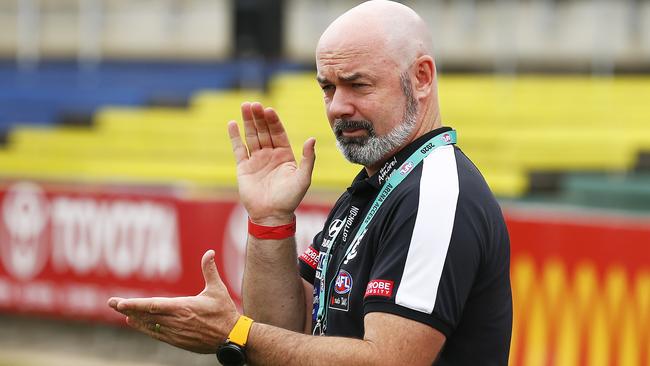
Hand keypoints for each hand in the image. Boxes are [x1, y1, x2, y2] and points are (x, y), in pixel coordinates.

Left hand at [107, 250, 238, 353]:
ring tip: (122, 312)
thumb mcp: (217, 289)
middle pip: (146, 315)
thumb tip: (209, 252)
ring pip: (149, 325)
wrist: (230, 338)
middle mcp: (175, 321)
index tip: (119, 302)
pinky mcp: (178, 341)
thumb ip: (209, 270)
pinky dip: (144, 328)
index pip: (153, 305)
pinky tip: (136, 323)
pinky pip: (156, 333)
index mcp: (183, 307)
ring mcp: (175, 332)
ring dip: (134, 318)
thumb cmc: (224, 312)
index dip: (135, 304)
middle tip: (111, 303)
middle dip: (127, 308)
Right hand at [228, 102, 315, 224]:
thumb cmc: (290, 199)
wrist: (271, 215)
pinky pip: (238, 149)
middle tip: (255, 104)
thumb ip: (308, 159)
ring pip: (251, 136)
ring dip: (248, 121)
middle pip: (264, 131)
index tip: (269, 110)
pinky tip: (233, 124)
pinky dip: (235, 136)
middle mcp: (270, 155)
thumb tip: (311, 139)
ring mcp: (256, 160)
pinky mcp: (243, 167)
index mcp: (284, 155)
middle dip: (259, 117)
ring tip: (245, 106)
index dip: (274, 121)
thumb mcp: (303, 178)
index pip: (278, 133)